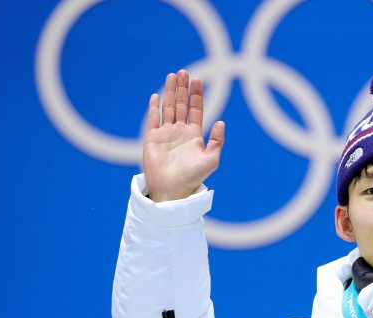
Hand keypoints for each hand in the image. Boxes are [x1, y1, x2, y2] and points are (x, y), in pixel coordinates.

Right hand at [142, 69, 224, 201]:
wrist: (172, 190)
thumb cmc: (193, 177)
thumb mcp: (211, 160)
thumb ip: (217, 141)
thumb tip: (221, 122)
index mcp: (194, 135)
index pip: (195, 110)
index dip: (196, 95)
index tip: (197, 80)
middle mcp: (180, 132)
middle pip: (181, 105)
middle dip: (183, 88)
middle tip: (184, 72)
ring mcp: (165, 134)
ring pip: (168, 108)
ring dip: (170, 92)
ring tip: (172, 76)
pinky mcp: (152, 139)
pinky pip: (153, 119)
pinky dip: (155, 107)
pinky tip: (157, 96)